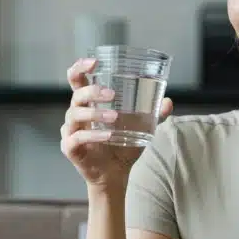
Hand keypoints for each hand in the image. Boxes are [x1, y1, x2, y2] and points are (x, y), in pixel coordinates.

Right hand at [60, 57, 172, 189]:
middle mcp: (76, 115)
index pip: (77, 80)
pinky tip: (108, 135)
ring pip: (75, 114)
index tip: (94, 62)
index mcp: (88, 104)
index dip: (80, 67)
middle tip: (111, 94)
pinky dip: (93, 135)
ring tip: (114, 117)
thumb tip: (168, 101)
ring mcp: (71, 131)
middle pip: (76, 95)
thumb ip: (154, 115)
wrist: (115, 176)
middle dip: (92, 91)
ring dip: (95, 112)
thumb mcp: (141, 129)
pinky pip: (77, 137)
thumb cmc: (122, 147)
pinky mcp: (70, 148)